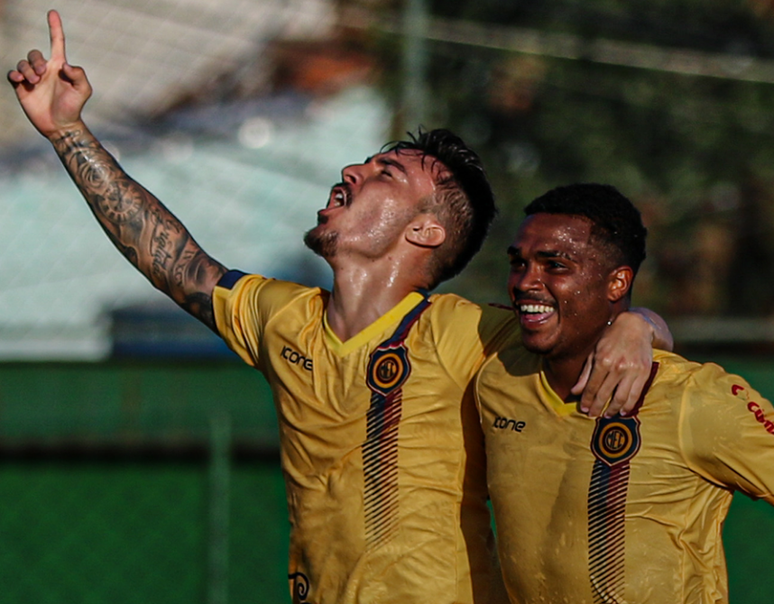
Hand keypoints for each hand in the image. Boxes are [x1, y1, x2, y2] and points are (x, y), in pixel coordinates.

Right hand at [6, 10, 91, 138]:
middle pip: (34, 53)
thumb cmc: (74, 108)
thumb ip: (78, 75)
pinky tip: (22, 80)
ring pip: (23, 63)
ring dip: (27, 69)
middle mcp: (45, 70)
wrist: (60, 125)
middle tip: (42, 75)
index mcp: (59, 67)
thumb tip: (63, 64)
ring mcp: (33, 78)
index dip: (55, 27)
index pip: (57, 42)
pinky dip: (15, 73)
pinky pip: (12, 73)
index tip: (53, 13)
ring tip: (34, 82)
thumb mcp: (83, 91)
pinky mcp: (22, 88)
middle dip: (36, 61)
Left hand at [571, 311, 654, 417]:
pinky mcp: (644, 372)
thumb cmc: (611, 339)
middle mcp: (617, 367)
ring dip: (612, 410)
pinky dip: (629, 405)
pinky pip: (636, 394)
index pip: (592, 387)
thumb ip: (585, 373)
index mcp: (602, 361)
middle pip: (605, 394)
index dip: (587, 400)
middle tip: (592, 415)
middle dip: (597, 407)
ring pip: (621, 398)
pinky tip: (622, 411)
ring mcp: (632, 370)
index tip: (583, 409)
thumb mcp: (594, 352)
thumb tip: (574, 392)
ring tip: (606, 415)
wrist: (635, 327)